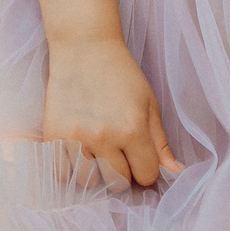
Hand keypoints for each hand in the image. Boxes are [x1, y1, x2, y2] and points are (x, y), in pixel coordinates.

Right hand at [41, 38, 182, 188]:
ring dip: (96, 173)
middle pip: (118, 183)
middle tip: (119, 154)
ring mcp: (75, 138)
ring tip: (97, 152)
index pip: (146, 175)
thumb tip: (177, 173)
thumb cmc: (121, 74)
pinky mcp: (52, 136)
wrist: (83, 48)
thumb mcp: (149, 104)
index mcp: (132, 129)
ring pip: (89, 182)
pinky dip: (71, 169)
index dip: (146, 170)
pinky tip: (79, 151)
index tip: (140, 158)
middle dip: (123, 173)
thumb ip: (161, 143)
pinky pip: (62, 174)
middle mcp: (103, 137)